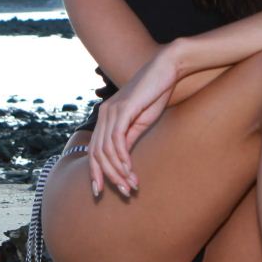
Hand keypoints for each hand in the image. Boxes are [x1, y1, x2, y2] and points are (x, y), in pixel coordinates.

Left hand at [89, 43, 180, 200]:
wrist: (167, 69)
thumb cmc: (156, 94)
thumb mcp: (141, 122)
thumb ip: (129, 138)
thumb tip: (122, 161)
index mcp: (105, 116)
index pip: (94, 150)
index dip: (95, 172)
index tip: (101, 191)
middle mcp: (104, 113)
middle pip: (96, 153)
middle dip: (107, 177)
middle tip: (122, 192)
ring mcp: (111, 111)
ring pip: (106, 150)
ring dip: (118, 171)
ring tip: (130, 185)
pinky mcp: (123, 109)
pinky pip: (117, 140)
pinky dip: (122, 158)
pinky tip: (129, 169)